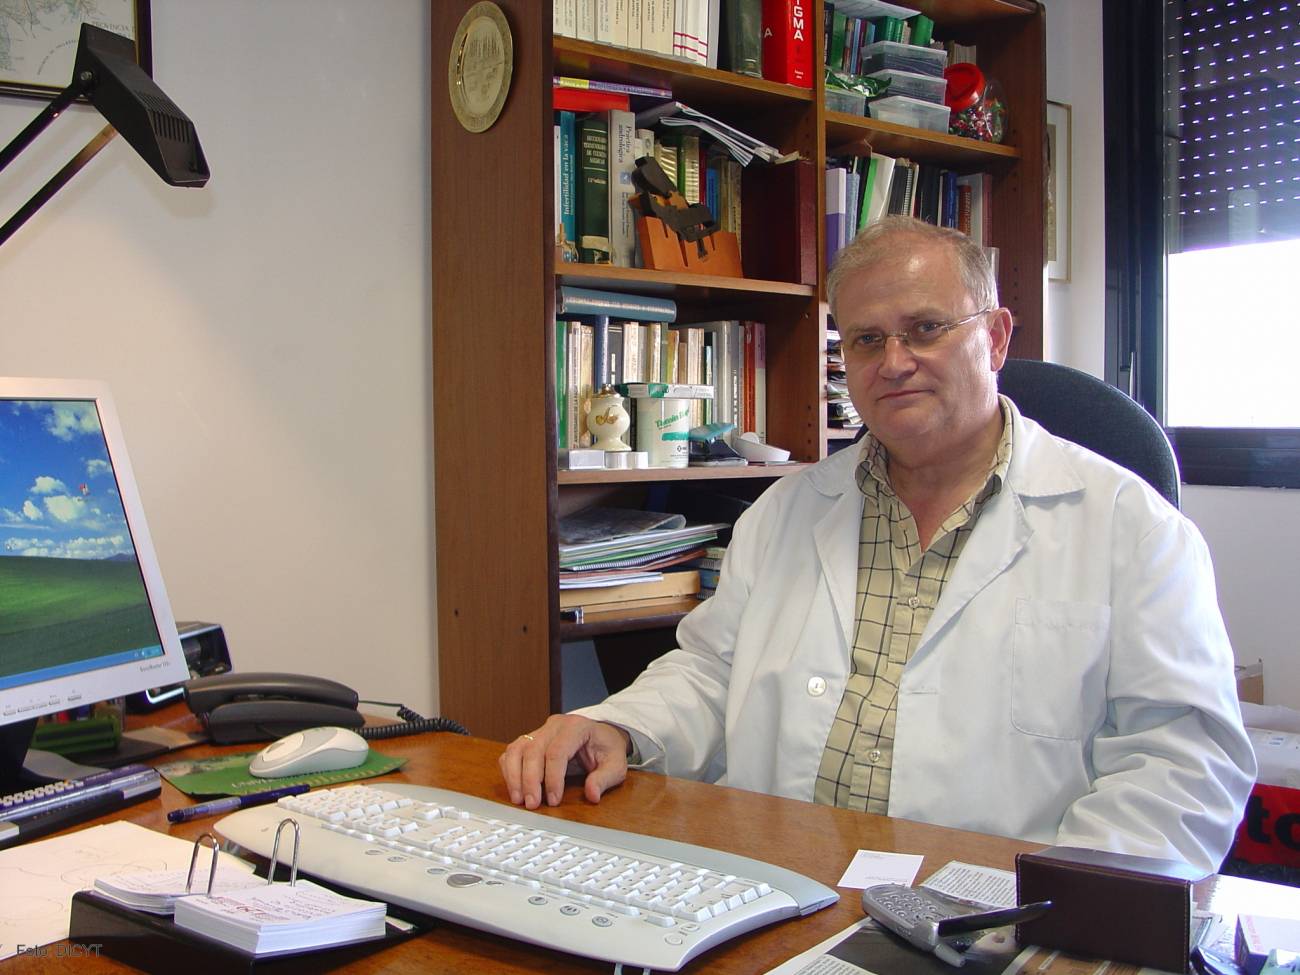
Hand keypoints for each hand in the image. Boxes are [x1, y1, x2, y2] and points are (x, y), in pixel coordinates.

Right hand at [499, 714, 630, 808]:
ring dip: (514, 776)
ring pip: (518, 749)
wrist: (601, 735)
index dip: (553, 778)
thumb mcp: (616, 764)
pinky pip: (513, 751)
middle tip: (532, 804)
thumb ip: (604, 779)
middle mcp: (555, 725)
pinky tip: (514, 787)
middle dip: (530, 780)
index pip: (557, 751)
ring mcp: (540, 730)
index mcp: (576, 727)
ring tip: (518, 799)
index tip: (554, 800)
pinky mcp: (530, 739)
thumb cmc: (606, 749)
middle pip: (534, 750)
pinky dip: (510, 770)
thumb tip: (592, 795)